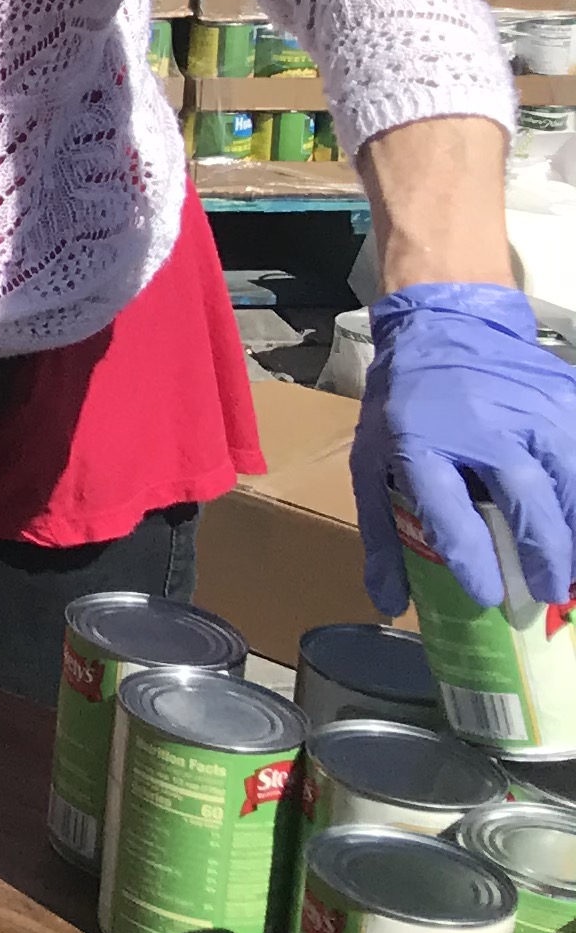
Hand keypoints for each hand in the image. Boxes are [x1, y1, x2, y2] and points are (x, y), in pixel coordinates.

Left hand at [357, 279, 575, 613]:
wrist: (448, 327)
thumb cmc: (408, 404)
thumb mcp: (375, 461)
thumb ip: (384, 535)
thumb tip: (393, 606)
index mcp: (421, 440)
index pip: (448, 508)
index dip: (471, 557)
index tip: (489, 595)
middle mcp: (481, 425)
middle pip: (525, 498)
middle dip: (543, 554)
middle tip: (550, 593)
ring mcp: (532, 410)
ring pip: (571, 481)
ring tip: (573, 572)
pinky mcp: (568, 401)